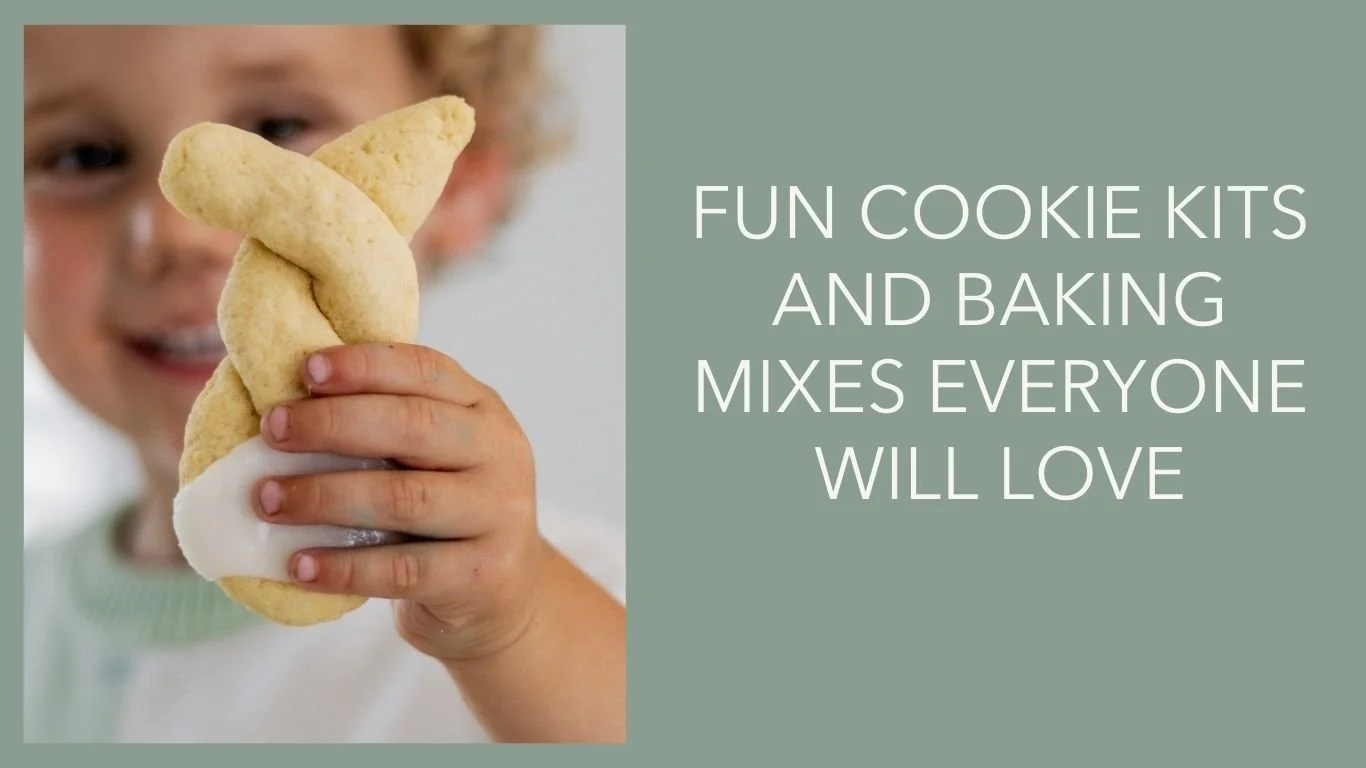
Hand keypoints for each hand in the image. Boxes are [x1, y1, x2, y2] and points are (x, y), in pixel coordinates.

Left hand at [252, 342, 545, 662]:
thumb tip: (281, 404)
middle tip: (271, 432)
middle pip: (413, 425)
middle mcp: (499, 453)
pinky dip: (344, 568)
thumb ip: (384, 422)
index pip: (425, 370)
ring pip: (404, 498)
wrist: (503, 591)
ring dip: (324, 496)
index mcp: (482, 408)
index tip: (305, 369)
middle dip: (332, 424)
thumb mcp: (434, 453)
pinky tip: (299, 565)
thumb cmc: (444, 509)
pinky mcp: (482, 573)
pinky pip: (403, 570)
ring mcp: (497, 514)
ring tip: (267, 501)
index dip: (365, 365)